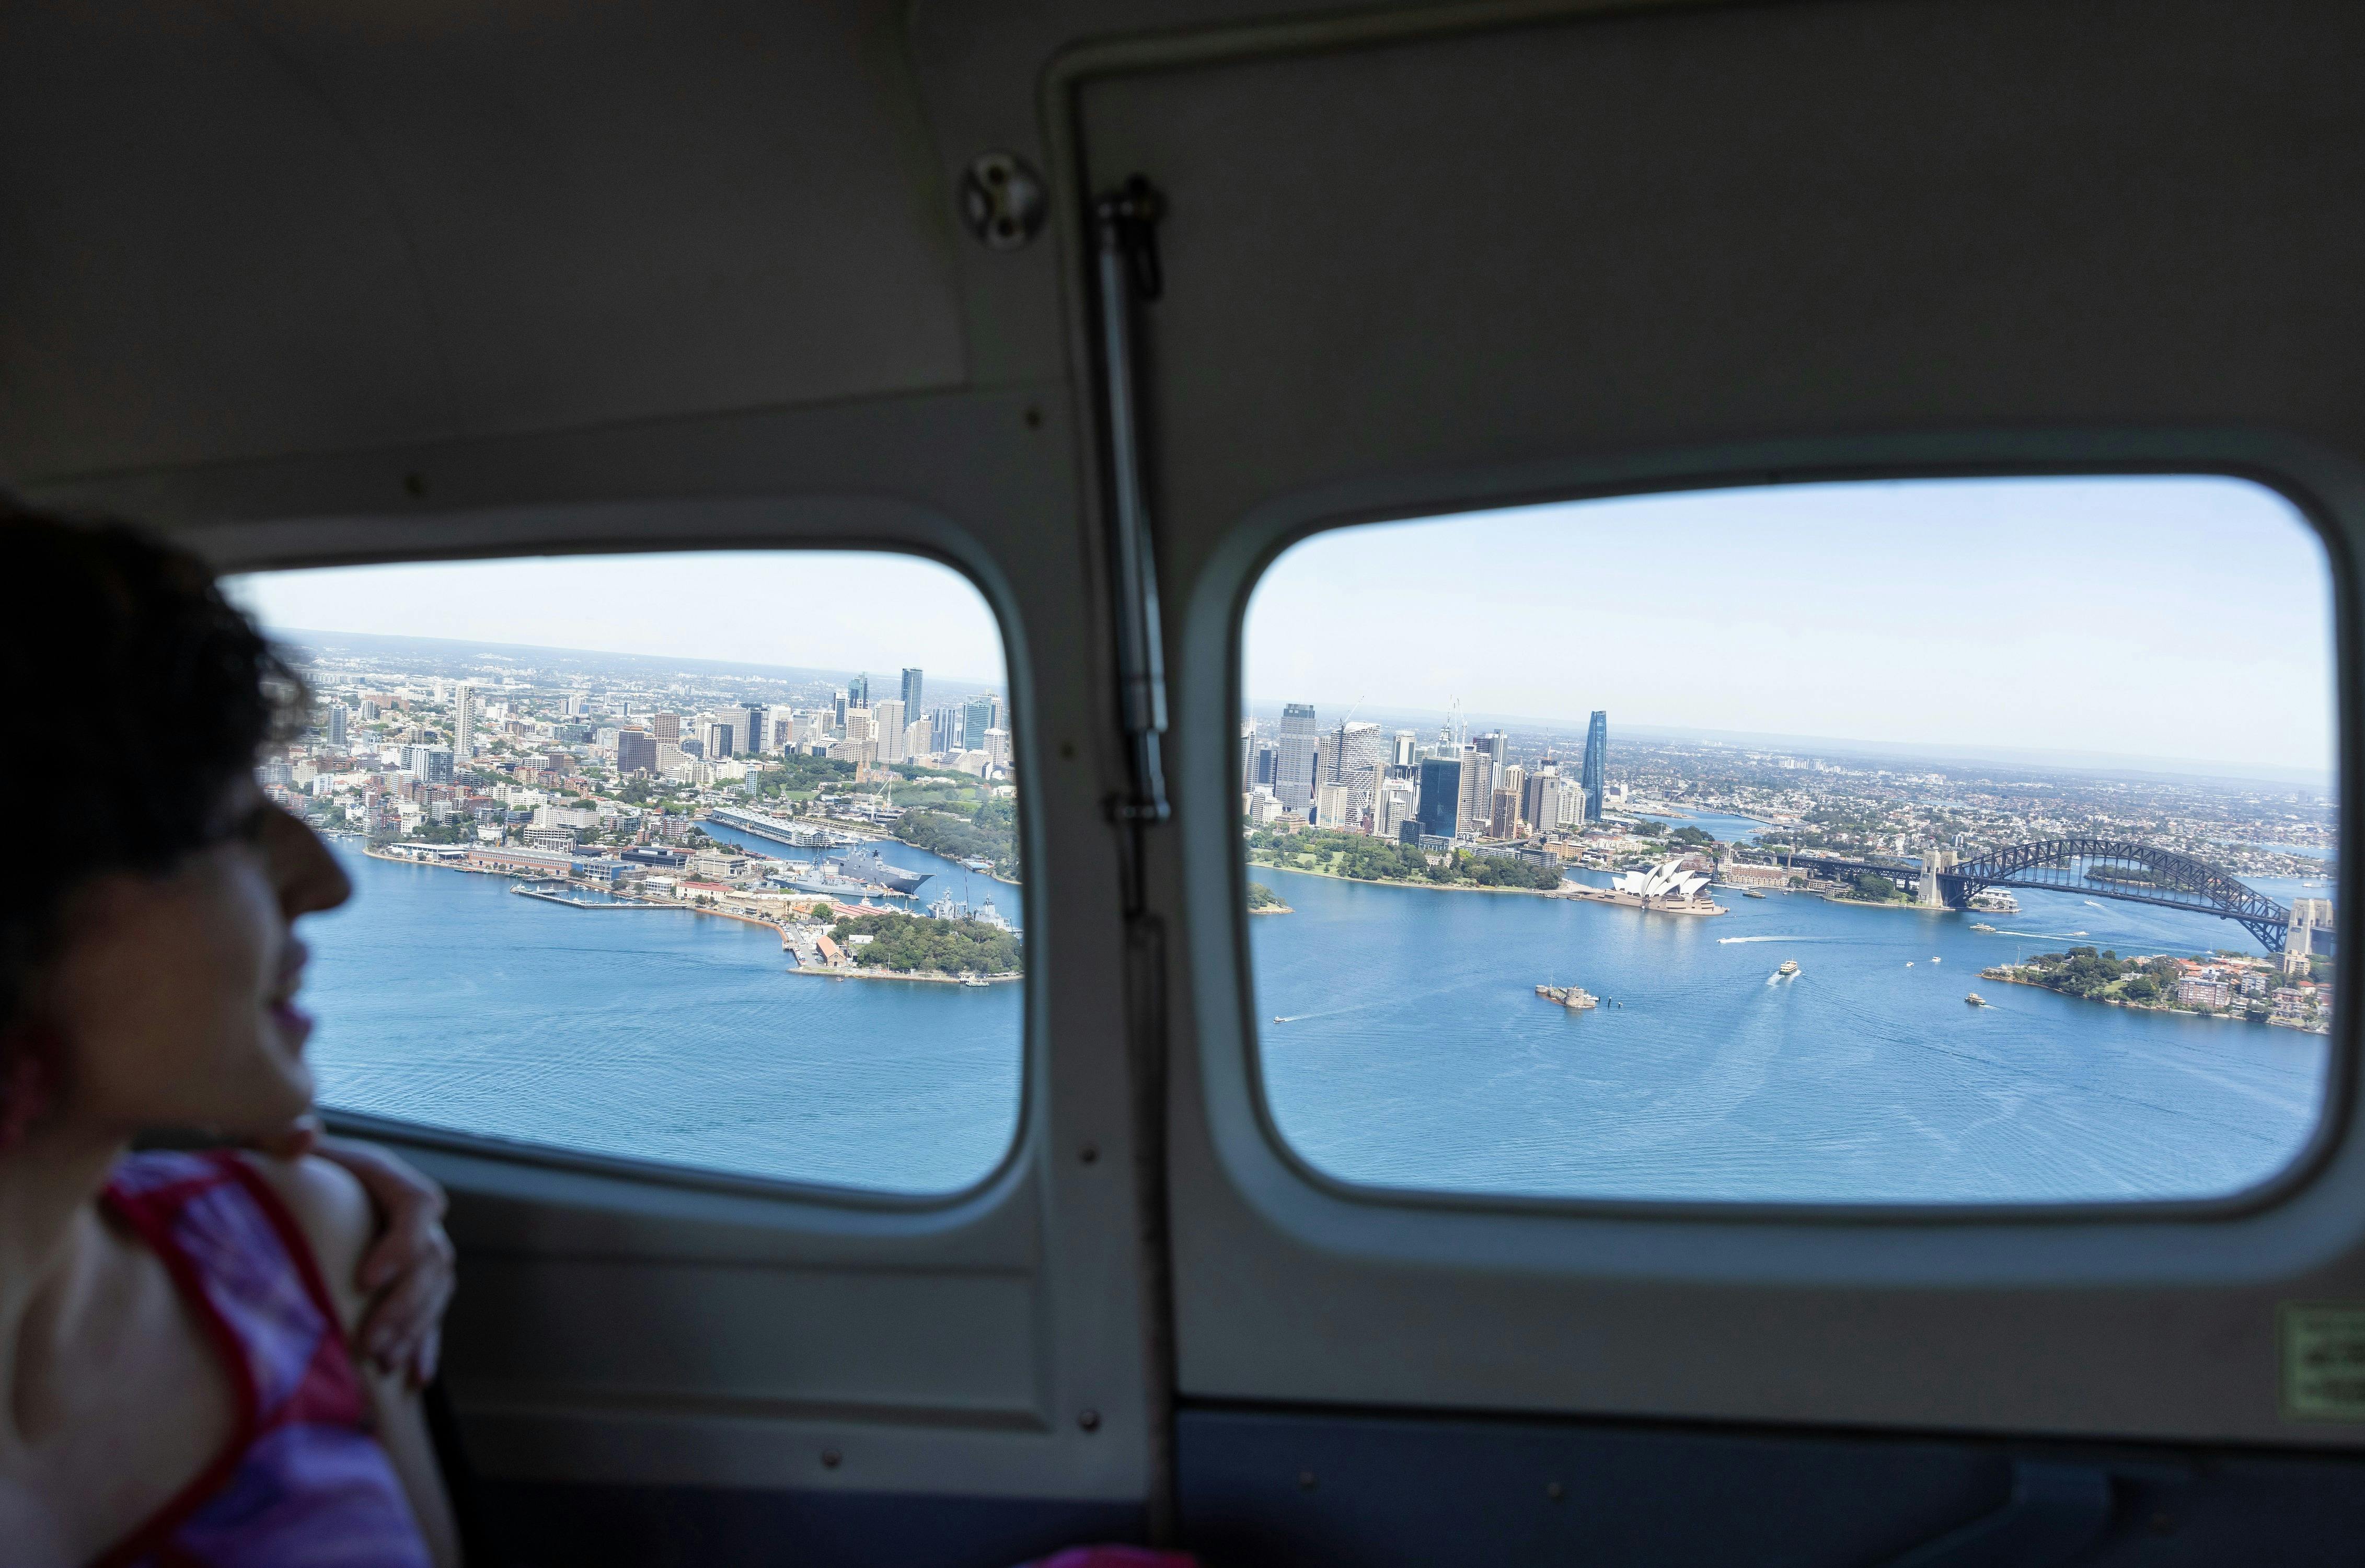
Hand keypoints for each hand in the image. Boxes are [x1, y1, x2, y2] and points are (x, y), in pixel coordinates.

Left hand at [278, 1122, 456, 1386]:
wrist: (288, 1184)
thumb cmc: (278, 1165)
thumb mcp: (273, 1141)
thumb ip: (282, 1132)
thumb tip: (304, 1134)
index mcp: (386, 1178)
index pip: (418, 1205)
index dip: (403, 1243)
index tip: (366, 1281)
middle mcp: (412, 1216)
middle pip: (433, 1259)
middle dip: (406, 1306)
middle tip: (370, 1344)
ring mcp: (418, 1251)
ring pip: (436, 1291)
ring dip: (415, 1329)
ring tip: (382, 1364)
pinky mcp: (410, 1283)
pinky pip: (432, 1316)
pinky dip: (426, 1346)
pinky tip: (415, 1378)